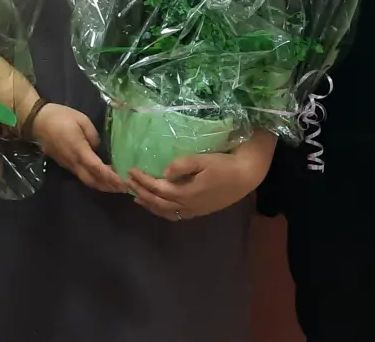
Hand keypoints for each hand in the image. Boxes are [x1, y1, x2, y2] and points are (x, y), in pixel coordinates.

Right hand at [31, 103, 127, 193]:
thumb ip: (93, 136)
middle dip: (109, 186)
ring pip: (86, 180)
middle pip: (92, 180)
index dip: (111, 176)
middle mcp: (73, 161)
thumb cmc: (60, 117)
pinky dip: (93, 180)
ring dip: (101, 185)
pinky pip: (81, 175)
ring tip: (116, 187)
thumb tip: (98, 148)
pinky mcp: (64, 164)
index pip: (97, 168)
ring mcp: (68, 164)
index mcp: (78, 149)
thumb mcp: (81, 119)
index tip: (123, 182)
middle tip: (125, 188)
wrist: (37, 121)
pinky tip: (101, 178)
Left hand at [125, 132, 274, 220]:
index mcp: (186, 192)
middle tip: (128, 184)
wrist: (246, 176)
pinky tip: (161, 206)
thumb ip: (182, 165)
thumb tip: (164, 172)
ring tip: (138, 198)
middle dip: (142, 193)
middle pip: (158, 202)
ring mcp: (195, 210)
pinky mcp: (201, 210)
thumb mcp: (203, 159)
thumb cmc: (224, 165)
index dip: (142, 181)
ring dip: (150, 205)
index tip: (130, 171)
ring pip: (166, 212)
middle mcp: (188, 205)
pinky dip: (163, 211)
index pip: (158, 188)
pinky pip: (177, 215)